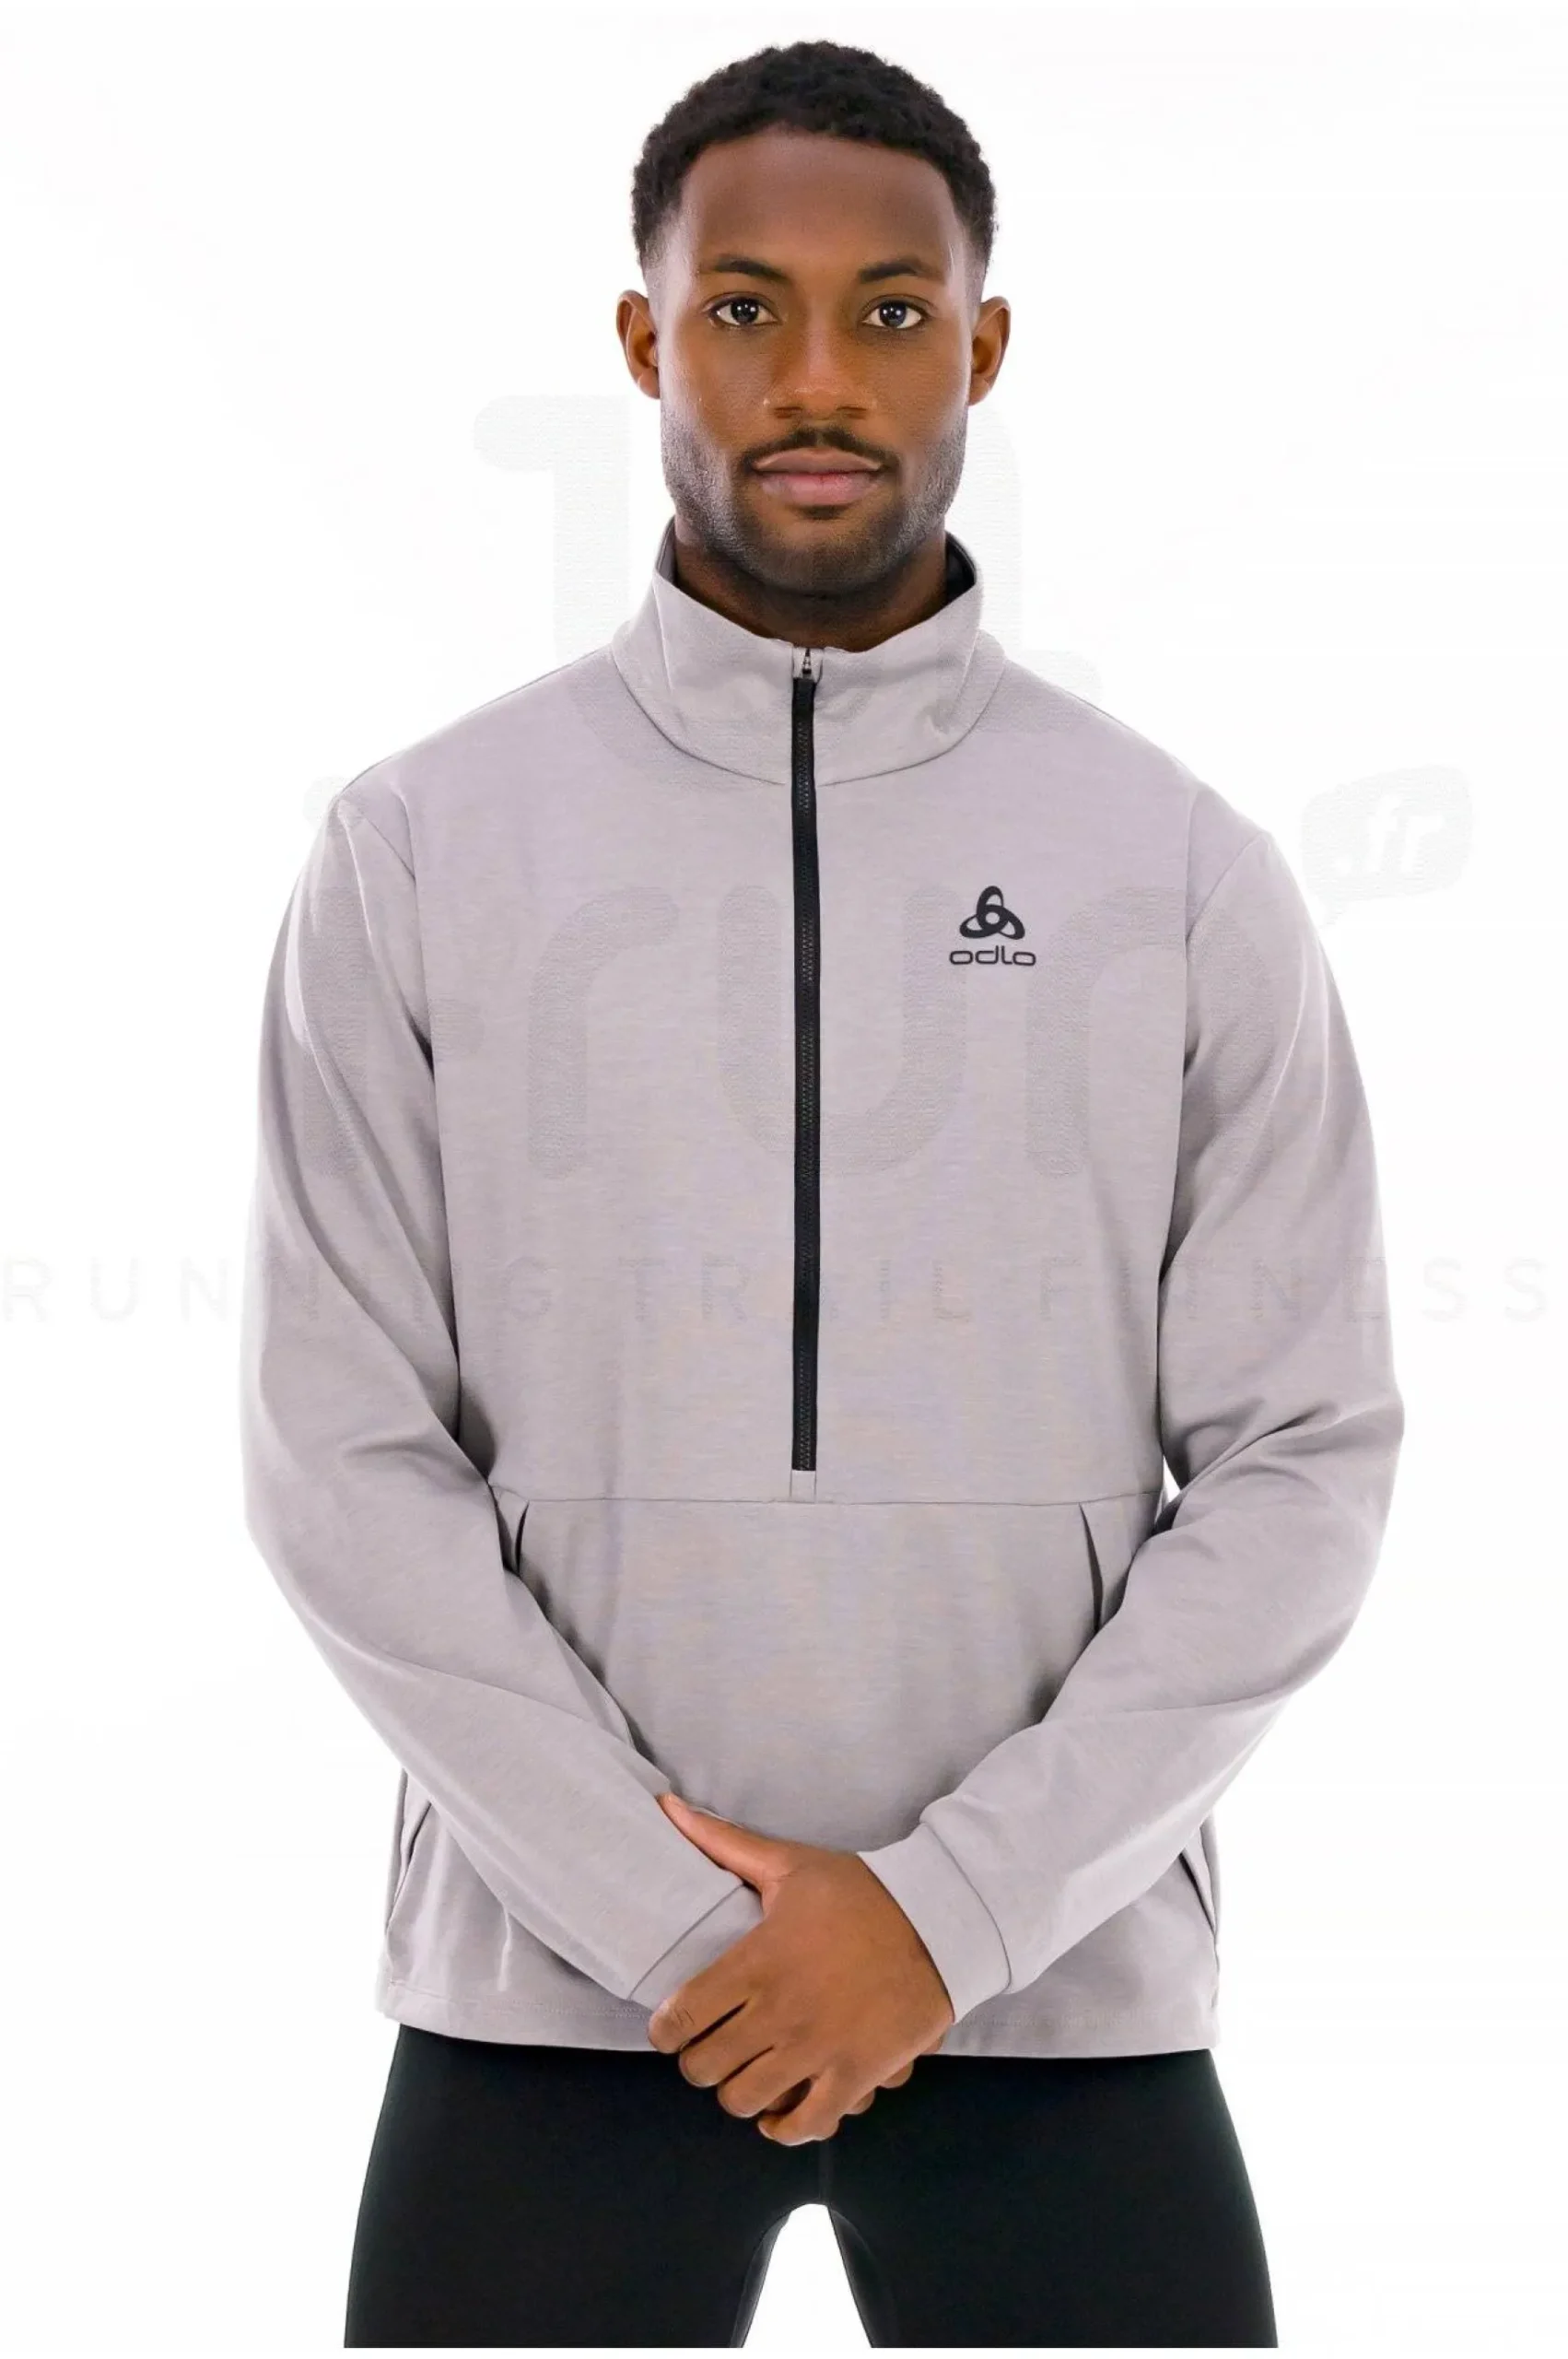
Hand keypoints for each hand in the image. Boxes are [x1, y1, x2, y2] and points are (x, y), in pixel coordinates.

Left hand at [646, 1791, 954, 2143]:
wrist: (938, 1923)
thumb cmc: (859, 1892)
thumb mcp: (789, 1864)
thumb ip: (724, 1842)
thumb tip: (667, 1807)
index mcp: (756, 1963)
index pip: (681, 2017)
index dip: (665, 2031)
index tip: (673, 2027)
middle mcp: (778, 2014)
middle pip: (705, 2068)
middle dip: (700, 2061)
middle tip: (712, 2046)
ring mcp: (816, 2051)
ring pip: (745, 2100)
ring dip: (739, 2091)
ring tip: (748, 2071)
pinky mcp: (853, 2076)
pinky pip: (804, 2124)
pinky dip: (784, 2126)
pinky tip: (781, 2109)